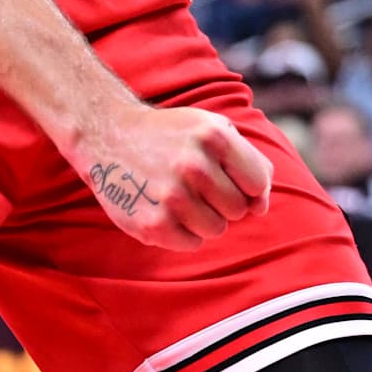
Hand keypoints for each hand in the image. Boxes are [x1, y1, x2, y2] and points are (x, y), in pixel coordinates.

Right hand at [75, 103, 272, 252]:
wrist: (110, 136)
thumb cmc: (172, 135)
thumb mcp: (212, 129)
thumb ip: (249, 162)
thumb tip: (262, 207)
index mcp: (214, 136)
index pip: (258, 184)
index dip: (247, 185)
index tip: (226, 176)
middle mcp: (194, 165)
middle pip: (238, 210)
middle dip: (223, 201)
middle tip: (196, 184)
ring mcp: (172, 197)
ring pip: (216, 229)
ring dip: (203, 218)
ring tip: (179, 195)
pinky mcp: (153, 223)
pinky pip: (192, 243)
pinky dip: (183, 232)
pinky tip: (165, 209)